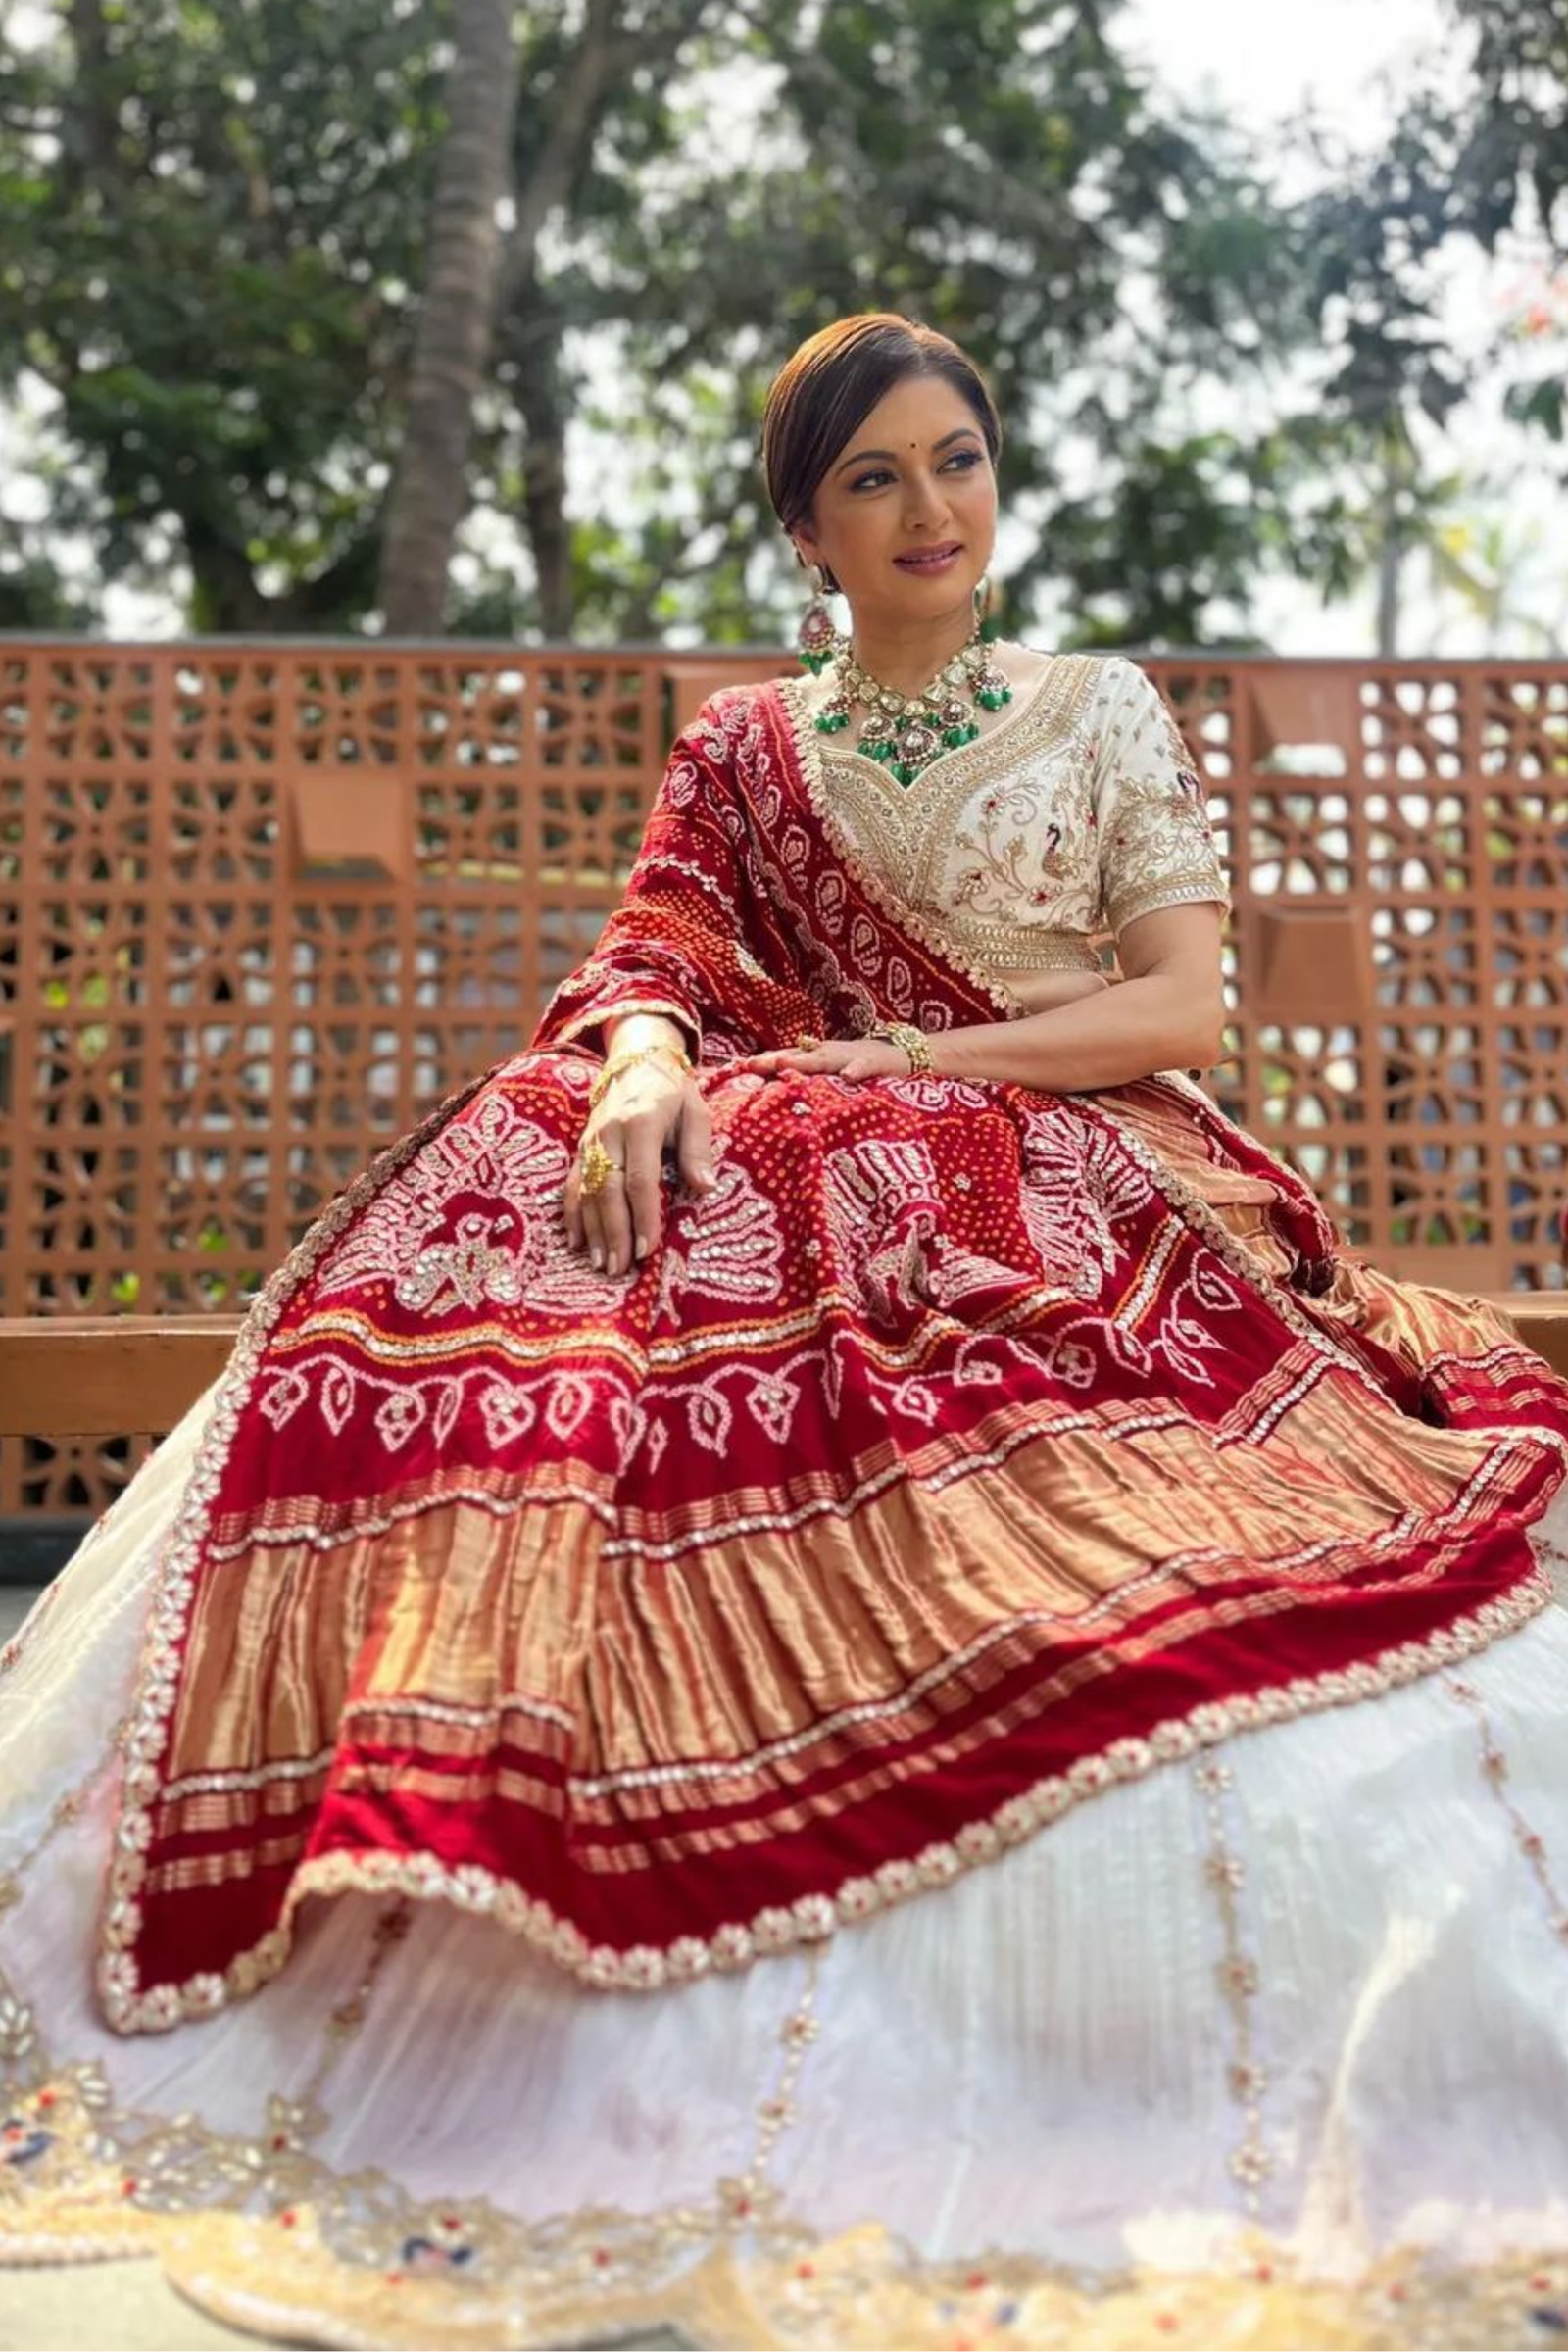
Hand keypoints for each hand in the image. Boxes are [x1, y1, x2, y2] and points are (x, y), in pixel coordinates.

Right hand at [564, 1063, 713, 1274]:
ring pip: (588, 1191)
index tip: (649, 1248)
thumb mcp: (695, 1111)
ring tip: (602, 1264)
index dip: (643, 1215)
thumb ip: (697, 1149)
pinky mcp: (580, 1147)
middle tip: (621, 1268)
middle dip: (615, 1232)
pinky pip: (573, 1184)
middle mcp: (609, 1133)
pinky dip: (573, 1214)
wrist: (637, 1060)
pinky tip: (577, 1242)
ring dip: (593, 1231)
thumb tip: (706, 1188)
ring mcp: (590, 1141)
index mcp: (641, 1123)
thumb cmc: (673, 1091)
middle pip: (609, 1190)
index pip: (640, 1178)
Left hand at [732, 1037, 913, 1081]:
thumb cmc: (864, 1066)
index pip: (786, 1058)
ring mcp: (852, 1056)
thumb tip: (778, 1094)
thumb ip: (811, 1080)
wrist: (907, 1054)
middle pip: (797, 1056)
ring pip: (825, 1058)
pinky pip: (865, 1066)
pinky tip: (848, 1077)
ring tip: (784, 1066)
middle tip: (749, 1065)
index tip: (736, 1069)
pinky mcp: (877, 1064)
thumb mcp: (834, 1072)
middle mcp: (830, 1053)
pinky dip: (856, 1070)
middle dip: (773, 1060)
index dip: (762, 1062)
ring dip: (805, 1062)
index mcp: (819, 1056)